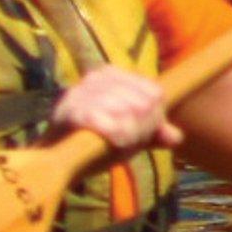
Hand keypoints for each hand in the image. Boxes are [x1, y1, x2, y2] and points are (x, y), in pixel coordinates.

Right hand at [52, 63, 177, 157]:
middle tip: (127, 140)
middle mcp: (97, 77)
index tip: (139, 132)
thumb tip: (177, 137)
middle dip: (142, 129)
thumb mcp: (129, 134)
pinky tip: (112, 143)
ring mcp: (83, 93)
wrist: (54, 157)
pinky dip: (117, 139)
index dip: (154, 118)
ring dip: (130, 136)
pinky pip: (111, 126)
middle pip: (145, 104)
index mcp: (112, 74)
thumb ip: (153, 133)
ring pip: (131, 114)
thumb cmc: (94, 141)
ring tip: (117, 143)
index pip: (155, 93)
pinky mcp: (73, 113)